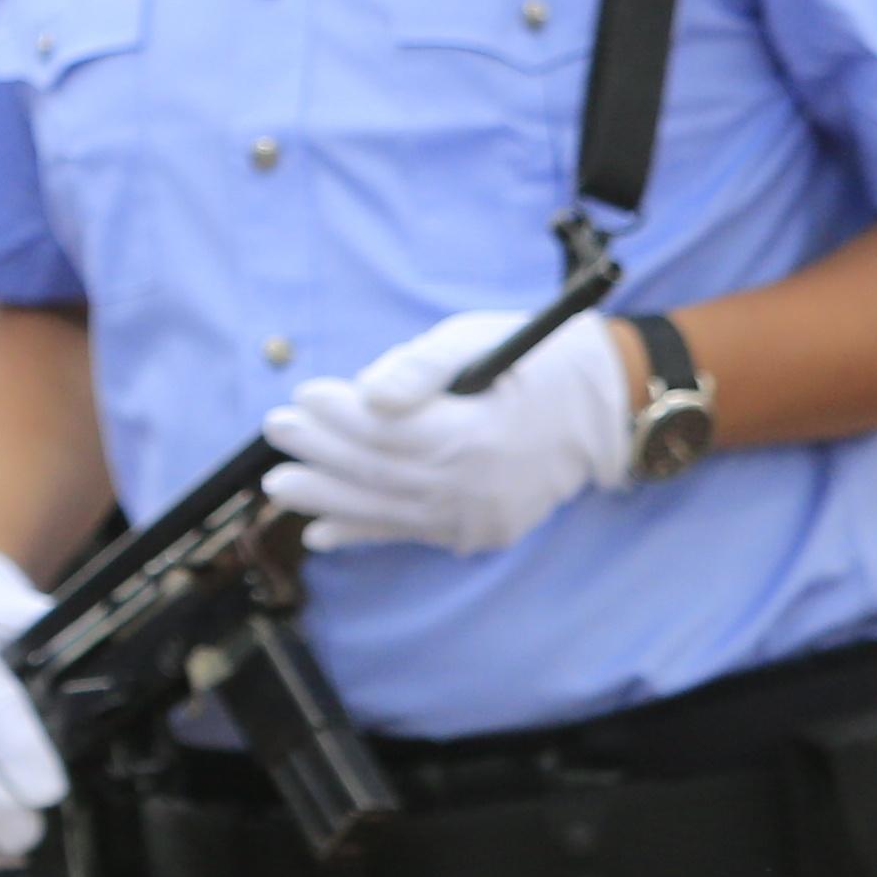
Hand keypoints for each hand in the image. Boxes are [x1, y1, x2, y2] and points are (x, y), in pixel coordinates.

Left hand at [259, 309, 635, 555]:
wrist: (600, 414)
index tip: (303, 394)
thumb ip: (421, 367)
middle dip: (322, 452)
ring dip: (328, 498)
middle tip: (276, 430)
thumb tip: (367, 394)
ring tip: (280, 485)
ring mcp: (480, 519)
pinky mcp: (478, 534)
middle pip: (383, 473)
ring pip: (389, 511)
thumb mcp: (478, 341)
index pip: (393, 431)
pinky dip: (363, 532)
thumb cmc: (532, 364)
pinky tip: (319, 530)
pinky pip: (411, 535)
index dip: (342, 415)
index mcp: (482, 433)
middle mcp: (480, 487)